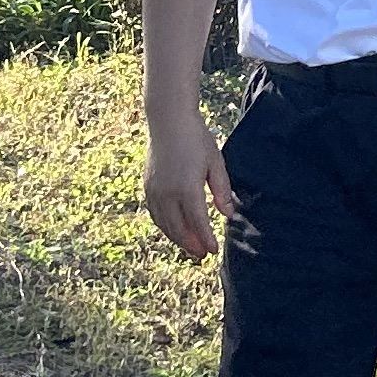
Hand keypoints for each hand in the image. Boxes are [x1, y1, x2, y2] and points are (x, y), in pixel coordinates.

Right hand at [146, 119, 235, 257]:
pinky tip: (175, 230)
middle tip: (202, 255)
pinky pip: (155, 214)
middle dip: (191, 245)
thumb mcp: (216, 162)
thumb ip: (222, 190)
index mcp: (187, 188)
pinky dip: (165, 226)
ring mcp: (154, 191)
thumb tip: (228, 214)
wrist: (168, 121)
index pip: (198, 223)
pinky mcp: (147, 187)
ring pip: (164, 224)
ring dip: (177, 239)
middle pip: (178, 229)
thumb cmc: (196, 139)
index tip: (213, 251)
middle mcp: (167, 193)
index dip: (206, 239)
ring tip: (190, 247)